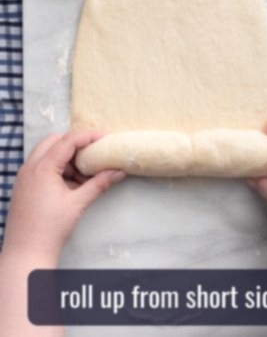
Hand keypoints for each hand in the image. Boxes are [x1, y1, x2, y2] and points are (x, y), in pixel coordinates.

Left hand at [2, 131, 125, 264]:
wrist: (25, 255)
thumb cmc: (49, 229)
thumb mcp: (78, 203)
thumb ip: (99, 183)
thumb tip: (119, 172)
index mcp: (42, 168)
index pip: (68, 141)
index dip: (88, 136)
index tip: (105, 138)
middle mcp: (29, 168)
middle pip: (54, 141)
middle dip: (74, 145)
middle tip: (91, 156)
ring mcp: (23, 177)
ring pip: (46, 154)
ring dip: (66, 159)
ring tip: (83, 177)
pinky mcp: (23, 187)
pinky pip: (41, 168)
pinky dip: (57, 169)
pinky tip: (70, 186)